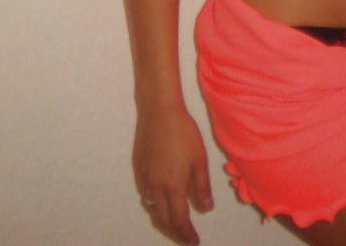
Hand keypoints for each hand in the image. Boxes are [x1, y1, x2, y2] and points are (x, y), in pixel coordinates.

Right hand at [133, 105, 213, 244]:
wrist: (159, 112)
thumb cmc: (184, 133)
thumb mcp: (200, 160)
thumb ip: (202, 187)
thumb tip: (206, 209)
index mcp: (173, 187)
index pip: (180, 220)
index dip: (187, 235)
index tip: (194, 242)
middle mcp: (156, 188)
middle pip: (164, 219)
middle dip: (175, 232)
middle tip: (186, 237)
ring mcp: (145, 179)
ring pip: (152, 208)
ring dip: (163, 219)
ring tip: (175, 221)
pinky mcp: (138, 169)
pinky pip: (146, 195)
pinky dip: (154, 204)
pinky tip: (161, 199)